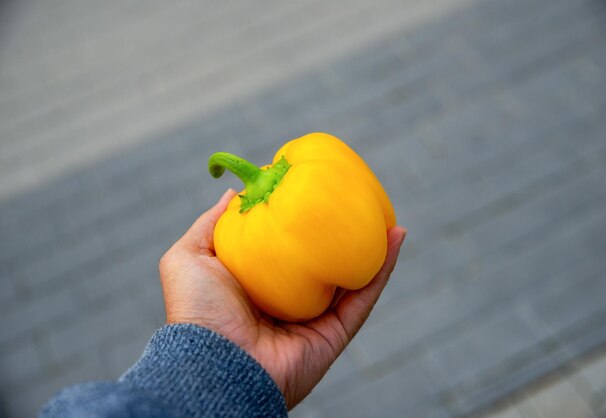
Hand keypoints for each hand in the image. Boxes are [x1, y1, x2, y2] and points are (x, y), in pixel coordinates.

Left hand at [159, 189, 405, 408]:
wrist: (213, 364)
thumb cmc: (196, 310)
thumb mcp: (189, 256)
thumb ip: (212, 224)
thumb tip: (236, 194)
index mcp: (258, 285)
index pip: (288, 250)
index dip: (303, 222)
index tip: (317, 191)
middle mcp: (288, 303)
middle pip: (324, 263)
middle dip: (342, 234)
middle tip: (358, 201)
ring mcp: (313, 320)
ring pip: (351, 278)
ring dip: (372, 247)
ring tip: (387, 214)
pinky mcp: (333, 334)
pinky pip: (364, 298)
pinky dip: (383, 269)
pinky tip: (395, 237)